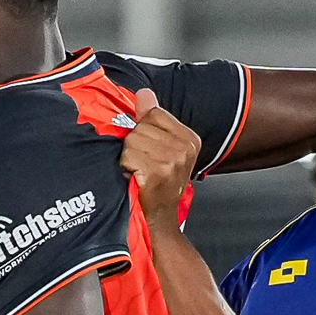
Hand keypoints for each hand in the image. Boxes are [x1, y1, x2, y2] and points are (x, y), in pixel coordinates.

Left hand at [121, 89, 201, 229]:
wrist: (159, 221)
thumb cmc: (159, 187)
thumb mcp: (162, 150)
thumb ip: (153, 119)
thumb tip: (144, 93)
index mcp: (190, 139)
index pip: (155, 113)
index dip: (143, 130)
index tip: (149, 150)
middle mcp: (184, 148)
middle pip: (142, 126)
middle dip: (134, 145)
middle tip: (142, 165)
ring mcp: (172, 160)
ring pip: (132, 140)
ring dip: (128, 157)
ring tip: (138, 172)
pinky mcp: (157, 172)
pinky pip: (128, 155)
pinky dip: (125, 166)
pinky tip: (134, 178)